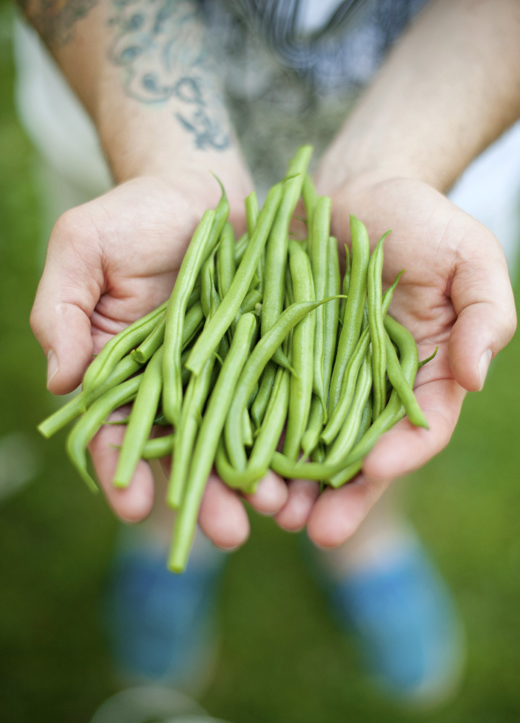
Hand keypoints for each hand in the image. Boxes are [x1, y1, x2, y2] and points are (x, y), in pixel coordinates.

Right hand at [31, 169, 287, 543]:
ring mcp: (228, 377)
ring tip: (277, 510)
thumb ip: (62, 309)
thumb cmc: (135, 214)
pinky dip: (294, 436)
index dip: (121, 470)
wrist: (205, 189)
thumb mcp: (84, 246)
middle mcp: (176, 387)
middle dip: (205, 497)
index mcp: (124, 372)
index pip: (116, 432)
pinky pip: (284, 404)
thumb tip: (59, 381)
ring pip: (241, 441)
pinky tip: (311, 466)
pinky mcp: (271, 359)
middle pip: (188, 453)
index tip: (134, 504)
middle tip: (229, 533)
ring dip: (256, 480)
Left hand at [274, 173, 516, 545]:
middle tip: (313, 529)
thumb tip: (475, 376)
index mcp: (421, 378)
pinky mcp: (275, 360)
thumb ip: (485, 313)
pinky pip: (259, 403)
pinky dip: (246, 433)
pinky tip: (229, 460)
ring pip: (303, 443)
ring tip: (266, 509)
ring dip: (287, 482)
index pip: (419, 430)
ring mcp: (320, 380)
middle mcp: (369, 391)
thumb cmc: (421, 221)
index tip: (375, 469)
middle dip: (337, 496)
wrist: (353, 192)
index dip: (400, 454)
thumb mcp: (470, 257)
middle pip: (356, 456)